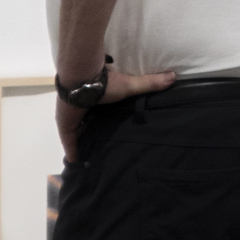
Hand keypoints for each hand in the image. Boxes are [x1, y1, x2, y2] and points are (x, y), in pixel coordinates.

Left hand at [55, 65, 176, 160]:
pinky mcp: (66, 127)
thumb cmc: (105, 82)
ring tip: (91, 157)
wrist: (82, 80)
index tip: (108, 127)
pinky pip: (69, 143)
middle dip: (92, 133)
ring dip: (82, 142)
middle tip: (102, 146)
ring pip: (77, 134)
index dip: (101, 118)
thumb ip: (149, 83)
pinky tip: (76, 163)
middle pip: (87, 124)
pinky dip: (73, 152)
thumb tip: (173, 76)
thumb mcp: (130, 85)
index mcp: (95, 97)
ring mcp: (72, 119)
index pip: (98, 111)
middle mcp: (82, 109)